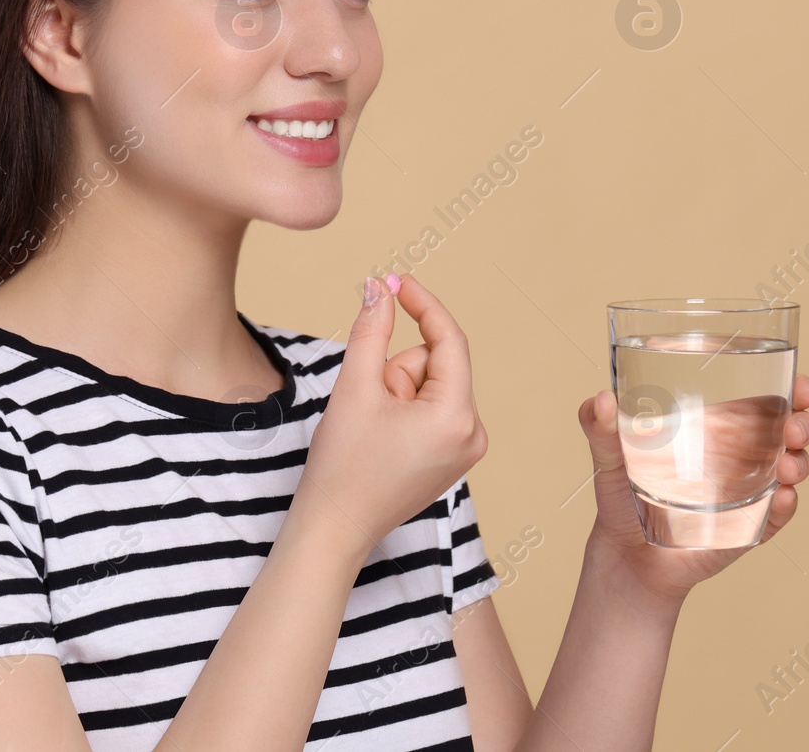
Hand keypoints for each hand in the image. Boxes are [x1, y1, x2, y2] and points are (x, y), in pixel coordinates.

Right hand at [292, 273, 487, 560]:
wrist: (335, 528)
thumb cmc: (343, 466)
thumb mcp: (354, 387)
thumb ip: (372, 330)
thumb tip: (380, 289)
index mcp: (457, 416)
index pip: (449, 340)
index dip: (422, 304)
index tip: (395, 281)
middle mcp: (473, 432)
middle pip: (434, 363)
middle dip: (395, 369)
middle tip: (366, 401)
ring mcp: (465, 448)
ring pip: (428, 384)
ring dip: (394, 391)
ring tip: (371, 426)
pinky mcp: (452, 457)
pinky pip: (430, 408)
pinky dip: (402, 408)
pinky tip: (380, 437)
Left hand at [576, 373, 808, 605]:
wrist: (625, 554)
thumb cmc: (621, 496)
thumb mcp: (609, 457)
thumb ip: (598, 426)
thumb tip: (600, 400)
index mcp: (719, 427)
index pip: (768, 400)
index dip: (794, 389)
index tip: (802, 385)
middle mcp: (743, 456)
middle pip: (792, 431)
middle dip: (803, 423)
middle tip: (794, 427)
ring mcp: (751, 493)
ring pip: (794, 471)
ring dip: (800, 464)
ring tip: (787, 466)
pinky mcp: (748, 529)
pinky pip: (777, 518)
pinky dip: (785, 508)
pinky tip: (781, 499)